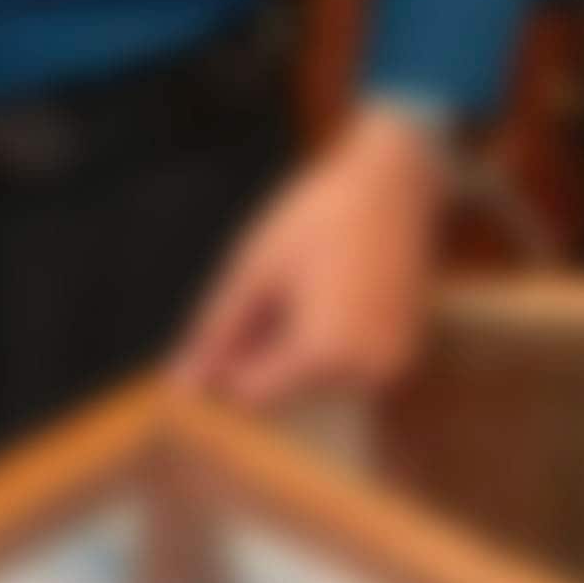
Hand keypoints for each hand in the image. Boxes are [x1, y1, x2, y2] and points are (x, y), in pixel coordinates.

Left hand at [172, 105, 448, 409]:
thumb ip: (217, 330)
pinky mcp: (401, 357)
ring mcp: (389, 369)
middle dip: (261, 350)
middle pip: (284, 391)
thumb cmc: (315, 218)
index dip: (226, 363)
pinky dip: (324, 344)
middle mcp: (365, 375)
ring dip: (291, 347)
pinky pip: (344, 370)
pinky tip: (325, 292)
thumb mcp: (255, 268)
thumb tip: (182, 382)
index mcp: (324, 354)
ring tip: (300, 284)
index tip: (225, 318)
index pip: (252, 397)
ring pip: (313, 382)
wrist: (392, 185)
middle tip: (270, 285)